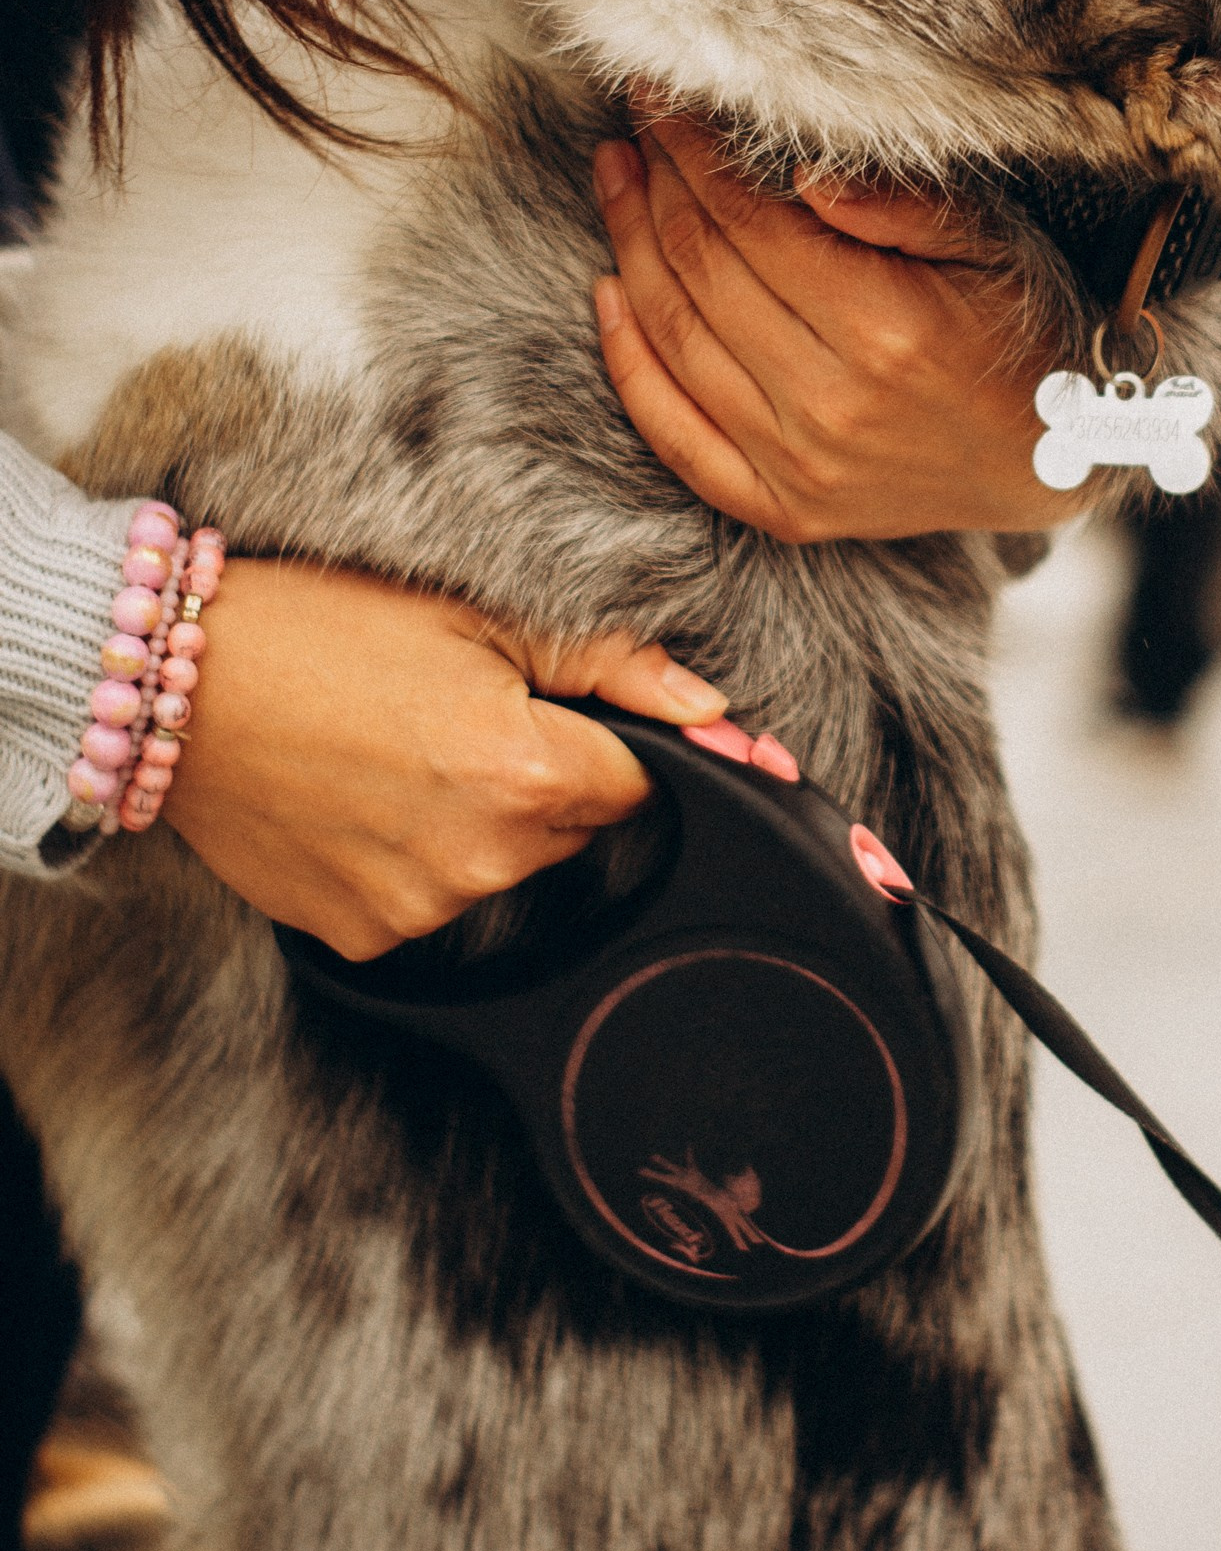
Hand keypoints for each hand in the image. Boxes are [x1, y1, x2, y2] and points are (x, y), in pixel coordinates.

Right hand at [165, 560, 727, 958]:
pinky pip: (431, 901)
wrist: (174, 681)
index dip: (616, 744)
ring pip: (504, 868)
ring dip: (481, 820)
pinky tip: (363, 797)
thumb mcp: (477, 614)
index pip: (643, 783)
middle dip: (547, 777)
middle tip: (461, 713)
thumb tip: (717, 713)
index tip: (567, 716)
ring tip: (400, 749)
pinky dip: (415, 857)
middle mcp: (480, 858)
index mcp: (525, 770)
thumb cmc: (323, 626)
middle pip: (574, 829)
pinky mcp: (363, 936)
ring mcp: (417, 909)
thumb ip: (613, 664)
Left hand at [592, 113, 1078, 542]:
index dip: (693, 149)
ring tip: (615, 178)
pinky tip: (607, 293)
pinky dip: (627, 362)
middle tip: (636, 123)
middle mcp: (830, 404)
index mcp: (887, 329)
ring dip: (629, 247)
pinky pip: (673, 435)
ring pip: (674, 337)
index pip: (748, 219)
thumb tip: (797, 168)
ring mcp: (800, 467)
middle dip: (656, 183)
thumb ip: (901, 204)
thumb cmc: (1026, 333)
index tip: (661, 94)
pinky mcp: (782, 510)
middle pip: (701, 270)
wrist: (1053, 463)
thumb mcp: (995, 246)